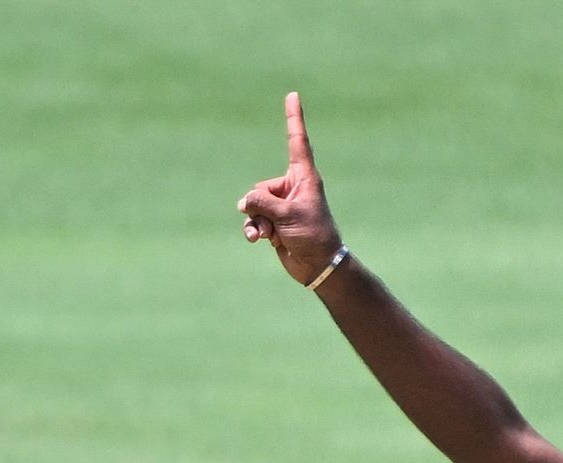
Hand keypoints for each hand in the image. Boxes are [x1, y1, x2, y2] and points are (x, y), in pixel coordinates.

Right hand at [238, 92, 342, 285]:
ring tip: (269, 234)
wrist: (318, 266)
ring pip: (253, 204)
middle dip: (260, 206)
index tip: (293, 95)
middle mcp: (292, 187)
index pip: (297, 142)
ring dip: (256, 221)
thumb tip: (244, 204)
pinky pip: (253, 219)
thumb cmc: (314, 236)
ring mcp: (281, 205)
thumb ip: (261, 203)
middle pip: (260, 188)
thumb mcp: (287, 215)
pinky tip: (258, 240)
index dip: (294, 118)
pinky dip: (253, 229)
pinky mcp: (274, 222)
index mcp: (304, 177)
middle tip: (278, 222)